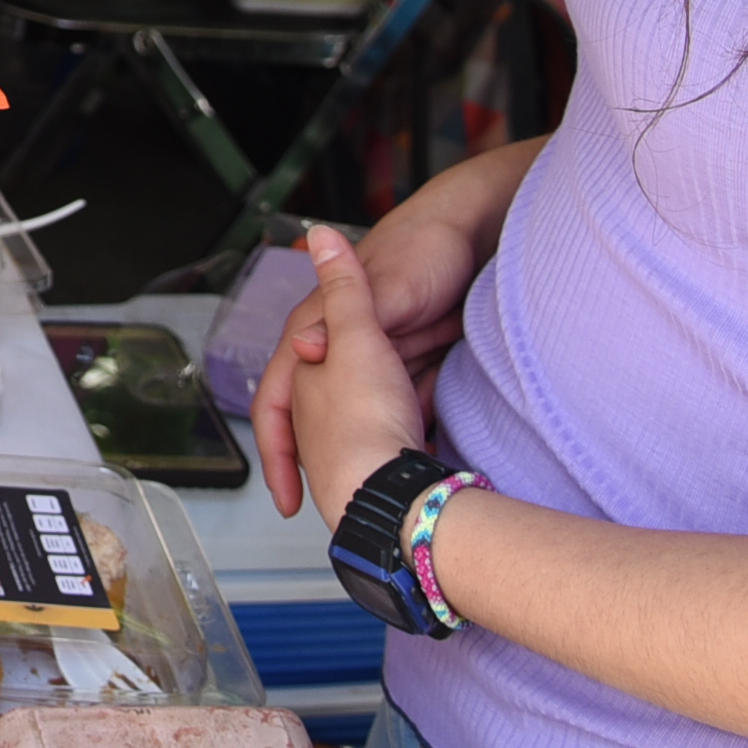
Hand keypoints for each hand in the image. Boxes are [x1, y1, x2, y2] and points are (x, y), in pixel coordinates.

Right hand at [266, 226, 434, 521]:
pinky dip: (399, 436)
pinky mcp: (405, 364)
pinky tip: (416, 457)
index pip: (277, 397)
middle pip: (310, 416)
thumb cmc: (424, 258)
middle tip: (326, 509)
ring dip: (360, 453)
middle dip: (314, 465)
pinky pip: (395, 412)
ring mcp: (371, 358)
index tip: (286, 495)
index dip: (278, 450)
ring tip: (369, 494)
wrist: (471, 238)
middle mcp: (338, 346)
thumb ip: (344, 308)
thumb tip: (303, 340)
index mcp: (320, 329)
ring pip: (351, 418)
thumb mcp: (384, 292)